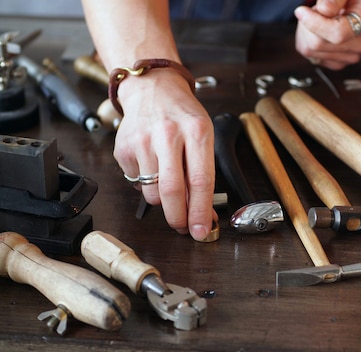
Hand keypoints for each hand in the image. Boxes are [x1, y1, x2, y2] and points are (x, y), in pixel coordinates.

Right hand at [114, 69, 216, 240]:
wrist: (152, 88)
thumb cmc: (182, 115)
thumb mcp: (202, 136)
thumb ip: (203, 173)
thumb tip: (204, 214)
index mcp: (196, 131)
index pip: (200, 180)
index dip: (201, 211)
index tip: (202, 230)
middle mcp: (168, 134)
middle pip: (172, 191)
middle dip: (179, 218)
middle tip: (184, 227)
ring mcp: (142, 141)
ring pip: (152, 192)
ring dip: (163, 201)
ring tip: (168, 184)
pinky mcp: (123, 148)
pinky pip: (137, 183)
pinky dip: (146, 184)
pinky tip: (152, 165)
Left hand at [294, 0, 360, 69]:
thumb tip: (324, 10)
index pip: (337, 33)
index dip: (315, 23)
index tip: (301, 10)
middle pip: (319, 44)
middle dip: (307, 25)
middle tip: (314, 10)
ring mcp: (351, 56)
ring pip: (311, 51)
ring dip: (306, 33)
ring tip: (318, 18)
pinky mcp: (339, 63)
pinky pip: (312, 57)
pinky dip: (308, 42)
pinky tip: (318, 30)